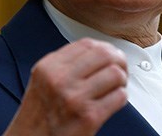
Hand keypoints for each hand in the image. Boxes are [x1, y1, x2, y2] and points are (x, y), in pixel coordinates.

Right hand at [3, 38, 128, 135]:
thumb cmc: (39, 114)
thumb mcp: (43, 79)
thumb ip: (65, 63)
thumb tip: (98, 50)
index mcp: (49, 67)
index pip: (87, 44)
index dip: (104, 48)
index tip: (110, 55)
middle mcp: (60, 80)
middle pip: (105, 54)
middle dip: (118, 61)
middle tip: (120, 69)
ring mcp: (75, 98)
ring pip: (115, 74)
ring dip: (121, 80)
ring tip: (116, 87)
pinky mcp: (89, 117)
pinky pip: (119, 97)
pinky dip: (120, 97)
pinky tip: (112, 101)